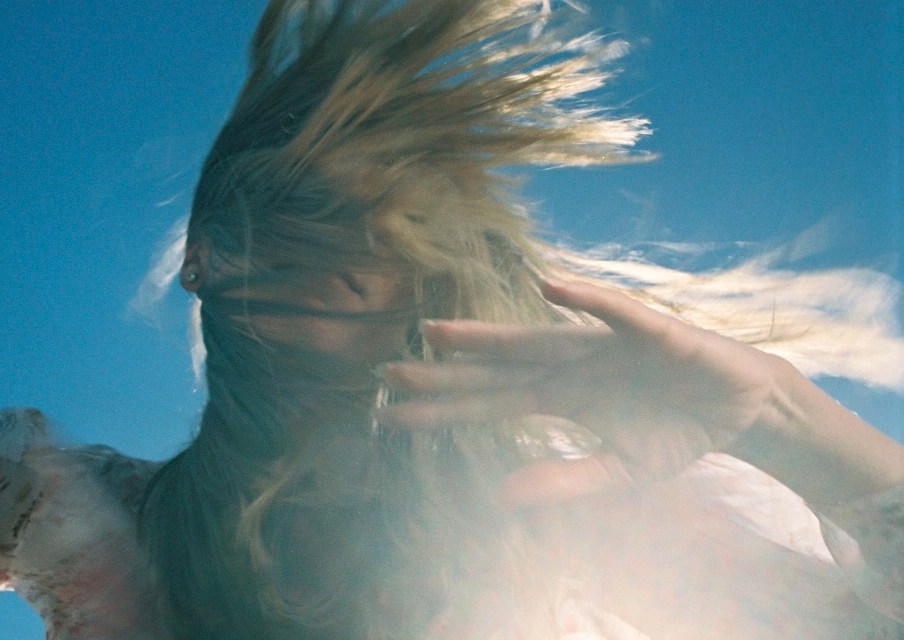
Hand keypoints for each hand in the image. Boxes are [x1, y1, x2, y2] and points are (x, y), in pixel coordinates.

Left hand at [376, 279, 790, 505]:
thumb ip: (563, 480)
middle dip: (445, 370)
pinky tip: (548, 285)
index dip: (443, 407)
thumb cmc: (674, 432)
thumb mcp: (618, 471)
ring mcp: (602, 343)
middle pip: (495, 367)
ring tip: (437, 331)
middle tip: (387, 372)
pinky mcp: (648, 329)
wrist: (740, 411)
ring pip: (534, 336)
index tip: (392, 413)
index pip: (488, 402)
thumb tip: (501, 497)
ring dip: (487, 335)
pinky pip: (612, 311)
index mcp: (559, 395)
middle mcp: (568, 364)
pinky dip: (584, 298)